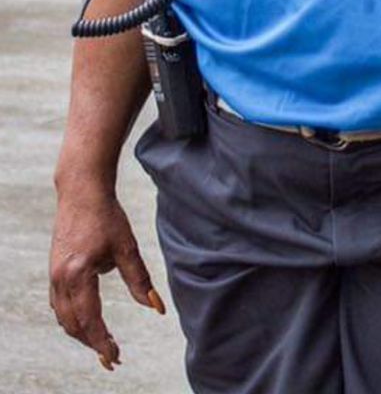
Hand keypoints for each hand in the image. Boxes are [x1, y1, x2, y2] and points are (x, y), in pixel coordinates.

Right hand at [49, 180, 164, 370]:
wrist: (81, 192)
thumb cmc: (106, 216)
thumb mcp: (127, 246)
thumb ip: (139, 280)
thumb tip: (156, 307)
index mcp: (78, 275)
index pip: (89, 320)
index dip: (101, 342)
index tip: (114, 358)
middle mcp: (60, 280)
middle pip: (72, 325)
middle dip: (91, 343)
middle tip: (111, 357)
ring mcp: (53, 276)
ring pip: (63, 317)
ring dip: (81, 332)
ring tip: (102, 343)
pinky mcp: (54, 270)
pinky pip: (59, 304)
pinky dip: (72, 318)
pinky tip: (85, 320)